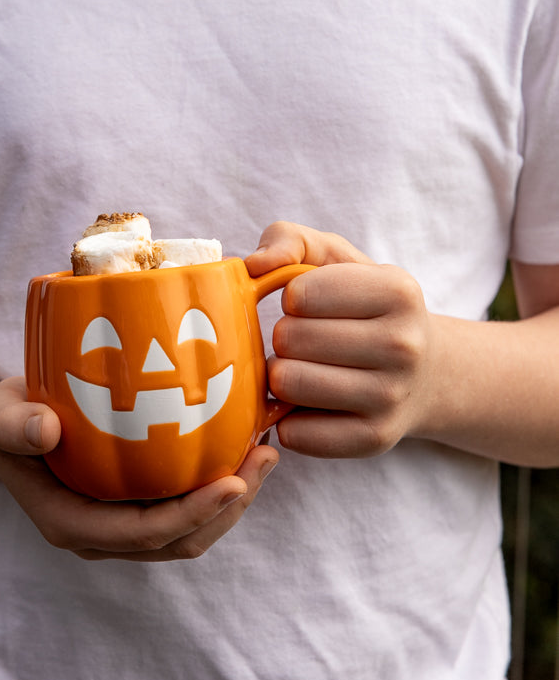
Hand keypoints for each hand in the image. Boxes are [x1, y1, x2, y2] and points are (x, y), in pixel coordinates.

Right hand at [0, 377, 276, 560]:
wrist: (9, 430)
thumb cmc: (6, 421)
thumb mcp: (0, 418)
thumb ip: (16, 425)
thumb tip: (45, 429)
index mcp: (72, 526)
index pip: (144, 533)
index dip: (193, 514)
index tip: (234, 481)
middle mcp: (104, 537)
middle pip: (181, 540)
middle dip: (230, 507)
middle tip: (266, 456)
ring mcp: (124, 526)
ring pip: (192, 531)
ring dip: (234, 499)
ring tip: (266, 451)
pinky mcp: (140, 507)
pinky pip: (189, 508)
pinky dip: (221, 485)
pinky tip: (242, 445)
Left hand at [246, 221, 433, 458]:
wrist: (425, 371)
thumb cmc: (363, 306)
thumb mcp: (335, 258)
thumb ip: (290, 240)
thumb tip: (254, 265)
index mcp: (398, 291)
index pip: (299, 293)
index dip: (292, 297)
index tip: (309, 304)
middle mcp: (404, 345)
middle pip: (290, 339)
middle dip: (285, 337)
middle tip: (304, 341)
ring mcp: (391, 397)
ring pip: (289, 384)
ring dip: (281, 376)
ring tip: (302, 369)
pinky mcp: (374, 439)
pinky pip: (296, 433)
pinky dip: (288, 419)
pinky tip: (307, 405)